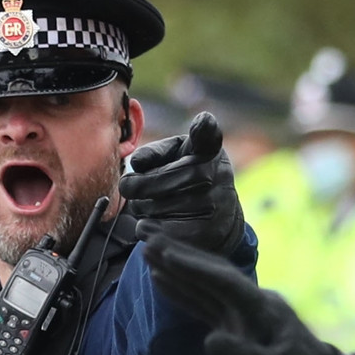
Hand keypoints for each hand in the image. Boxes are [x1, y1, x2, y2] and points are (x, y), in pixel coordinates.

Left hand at [120, 112, 244, 254]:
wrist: (222, 220)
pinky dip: (146, 227)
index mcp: (209, 152)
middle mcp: (215, 177)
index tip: (204, 120)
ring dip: (141, 207)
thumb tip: (137, 164)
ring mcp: (211, 207)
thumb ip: (157, 152)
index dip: (205, 128)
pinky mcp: (201, 234)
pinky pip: (153, 229)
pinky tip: (158, 223)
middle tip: (132, 186)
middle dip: (136, 185)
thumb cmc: (192, 180)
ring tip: (154, 205)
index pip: (209, 138)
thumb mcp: (182, 156)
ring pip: (149, 207)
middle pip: (155, 180)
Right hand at [140, 232, 354, 354]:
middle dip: (181, 257)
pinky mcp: (238, 324)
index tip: (166, 255)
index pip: (225, 282)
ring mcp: (245, 312)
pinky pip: (206, 303)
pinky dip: (184, 292)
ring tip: (147, 252)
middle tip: (148, 238)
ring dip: (178, 269)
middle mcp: (253, 302)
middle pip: (213, 273)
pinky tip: (162, 281)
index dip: (196, 268)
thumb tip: (208, 341)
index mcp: (264, 308)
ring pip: (206, 285)